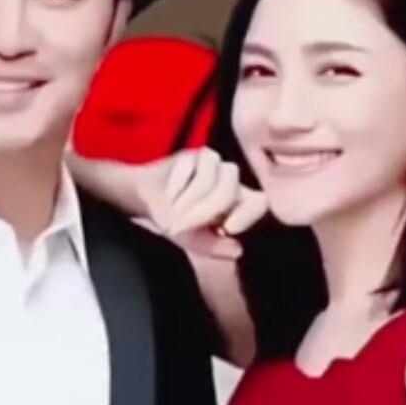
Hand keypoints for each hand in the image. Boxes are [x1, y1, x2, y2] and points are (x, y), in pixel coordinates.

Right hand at [133, 147, 266, 258]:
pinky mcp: (192, 154)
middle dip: (203, 211)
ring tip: (173, 212)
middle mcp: (231, 180)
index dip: (247, 214)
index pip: (259, 202)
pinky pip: (189, 167)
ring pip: (209, 178)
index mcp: (239, 202)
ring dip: (188, 199)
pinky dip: (177, 186)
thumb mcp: (194, 241)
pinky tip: (168, 195)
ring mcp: (213, 164)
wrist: (145, 199)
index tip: (227, 229)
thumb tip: (237, 250)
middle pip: (229, 190)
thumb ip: (215, 247)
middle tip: (180, 227)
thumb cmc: (176, 221)